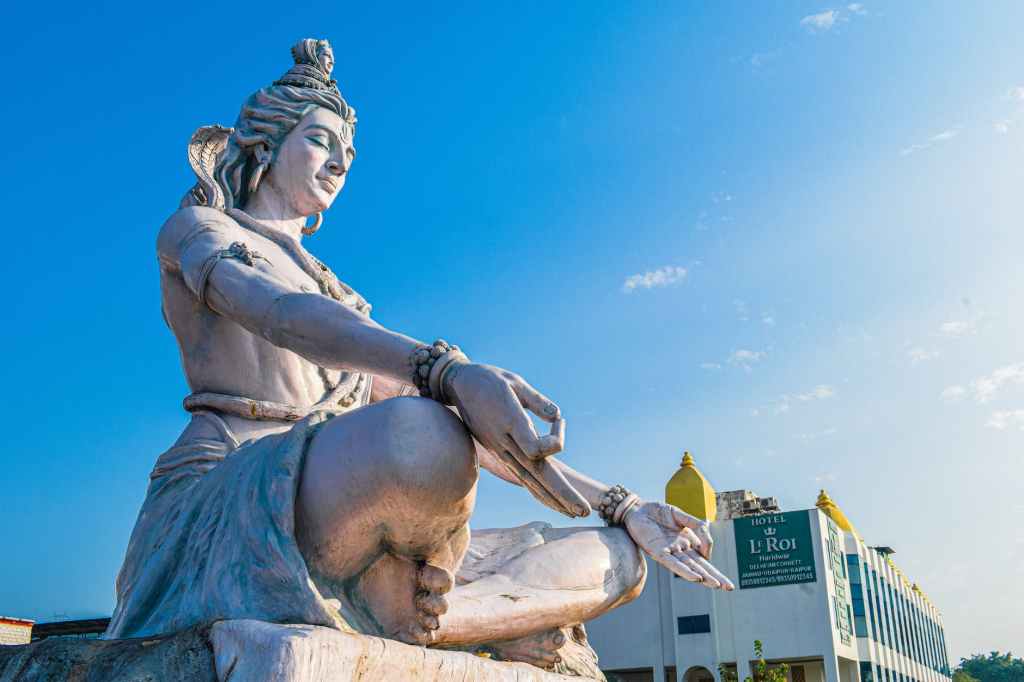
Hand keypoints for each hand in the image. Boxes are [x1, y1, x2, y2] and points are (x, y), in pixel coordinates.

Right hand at [446, 363, 589, 517]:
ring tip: (575, 514)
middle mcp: (505, 442)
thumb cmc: (489, 379)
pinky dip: (540, 492)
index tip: (559, 420)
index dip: (556, 438)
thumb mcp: (516, 382)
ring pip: (530, 482)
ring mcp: (501, 451)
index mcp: (509, 422)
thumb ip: (537, 401)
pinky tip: (554, 502)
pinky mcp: (500, 454)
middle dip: (563, 494)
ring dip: (555, 500)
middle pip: (538, 474)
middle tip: (585, 512)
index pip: (538, 449)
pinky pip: (523, 478)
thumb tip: (557, 416)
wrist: (458, 386)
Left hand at [623, 500, 734, 589]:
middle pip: (699, 567)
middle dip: (714, 577)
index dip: (716, 571)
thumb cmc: (656, 512)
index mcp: (686, 543)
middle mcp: (679, 550)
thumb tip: (706, 545)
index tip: (727, 582)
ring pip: (688, 567)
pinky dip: (684, 571)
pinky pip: (672, 563)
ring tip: (716, 585)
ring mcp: (669, 552)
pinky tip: (695, 578)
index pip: (704, 560)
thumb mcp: (681, 515)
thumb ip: (697, 526)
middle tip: (729, 588)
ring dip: (702, 576)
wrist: (636, 507)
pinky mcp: (657, 551)